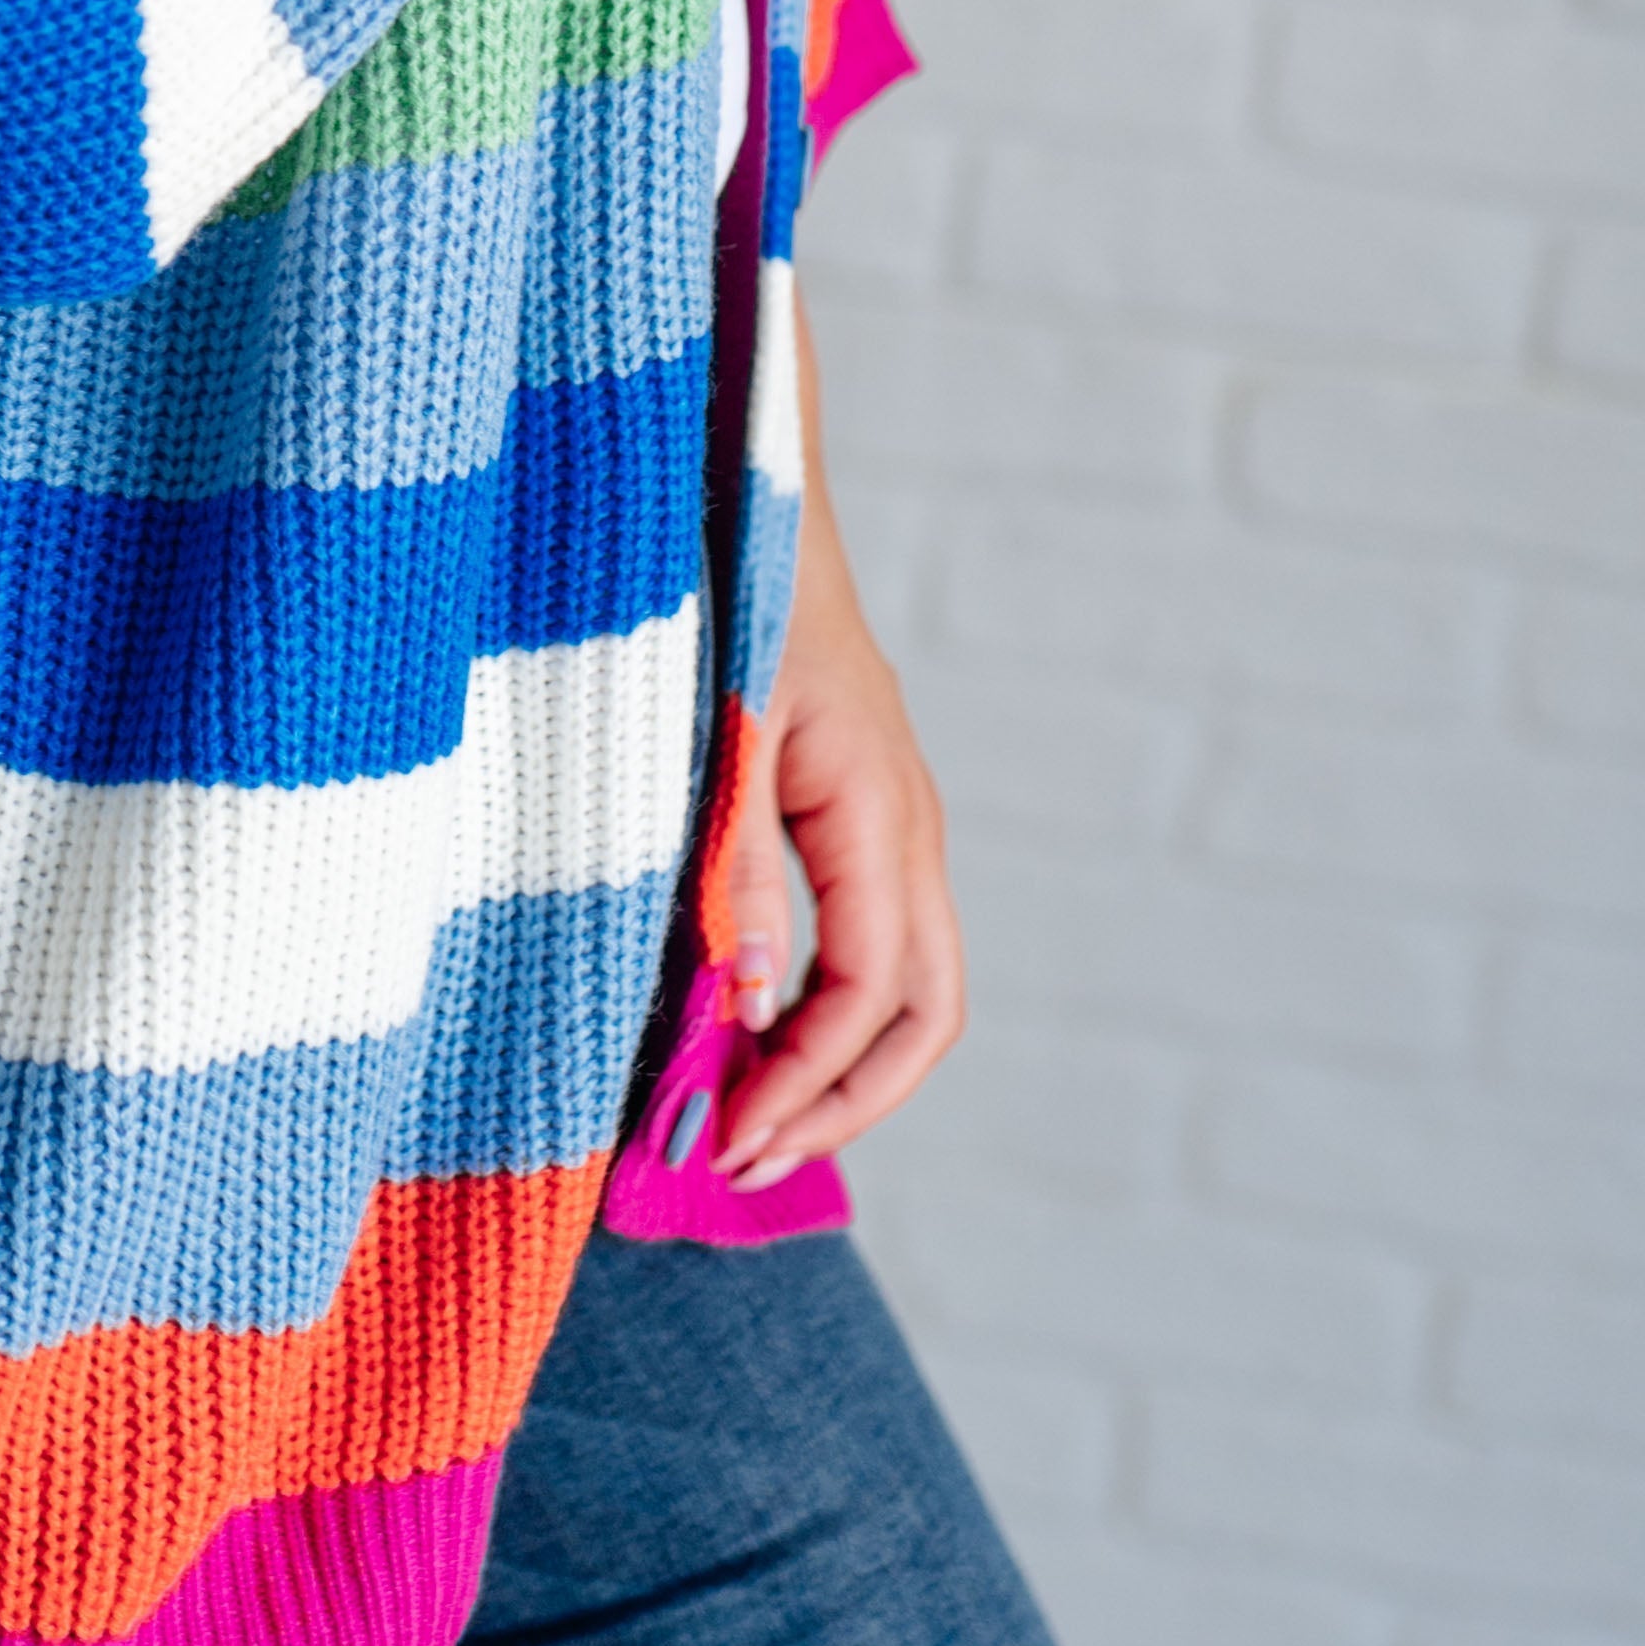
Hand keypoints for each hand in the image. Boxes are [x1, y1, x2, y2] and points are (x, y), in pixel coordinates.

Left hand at [713, 362, 964, 1192]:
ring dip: (832, 1068)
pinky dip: (819, 1010)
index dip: (809, 1085)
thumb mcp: (722, 733)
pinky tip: (745, 1030)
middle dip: (840, 1105)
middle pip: (922, 1015)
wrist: (743, 480)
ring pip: (904, 985)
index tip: (726, 1141)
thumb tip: (754, 1010)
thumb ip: (736, 870)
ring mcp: (887, 820)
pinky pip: (867, 938)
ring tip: (739, 1123)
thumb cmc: (726, 593)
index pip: (877, 998)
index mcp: (878, 811)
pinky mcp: (851, 810)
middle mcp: (904, 827)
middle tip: (741, 1165)